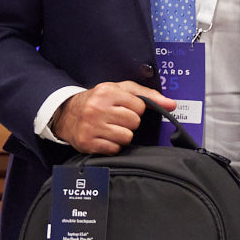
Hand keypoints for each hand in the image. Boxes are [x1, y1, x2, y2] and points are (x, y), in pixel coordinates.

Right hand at [52, 81, 171, 153]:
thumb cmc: (99, 100)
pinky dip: (112, 146)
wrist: (67, 114)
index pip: (139, 107)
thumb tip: (172, 104)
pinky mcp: (88, 143)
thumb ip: (148, 94)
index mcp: (107, 92)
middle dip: (129, 122)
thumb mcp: (120, 90)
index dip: (135, 109)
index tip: (124, 108)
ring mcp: (91, 127)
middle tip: (116, 119)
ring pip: (126, 138)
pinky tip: (104, 137)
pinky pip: (114, 149)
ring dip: (121, 135)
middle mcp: (97, 108)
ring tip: (110, 128)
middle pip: (134, 123)